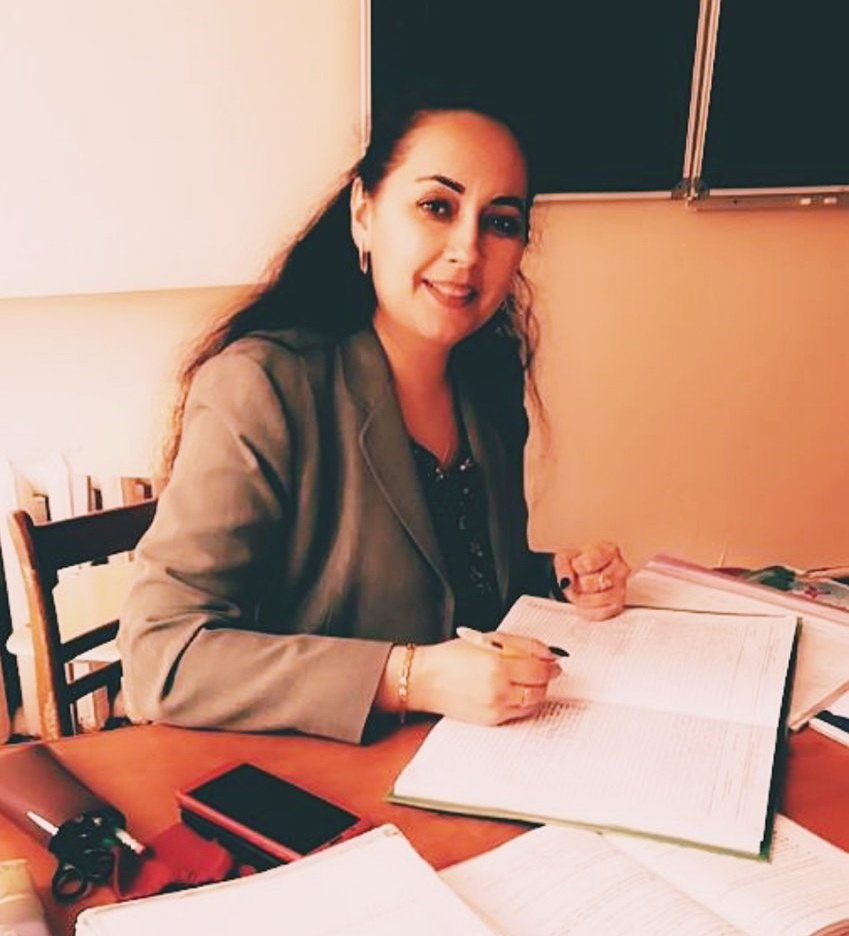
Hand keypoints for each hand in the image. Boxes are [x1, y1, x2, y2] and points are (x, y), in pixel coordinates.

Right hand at [405, 634, 561, 725]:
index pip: (538, 666)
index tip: (554, 659)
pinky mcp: (492, 720)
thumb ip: (518, 644)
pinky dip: (525, 702)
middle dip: (548, 676)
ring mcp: (495, 707)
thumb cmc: (451, 657)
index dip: (551, 662)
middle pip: (540, 686)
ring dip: (539, 690)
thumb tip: (545, 651)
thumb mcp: (486, 639)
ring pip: (533, 701)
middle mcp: (498, 688)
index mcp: (497, 664)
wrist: (425, 680)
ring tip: (533, 681)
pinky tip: (518, 692)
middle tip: (549, 669)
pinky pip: (519, 712)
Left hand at [555, 541, 628, 620]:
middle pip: (591, 583)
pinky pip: (601, 613)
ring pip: (598, 599)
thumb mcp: (565, 558)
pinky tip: (585, 603)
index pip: (588, 564)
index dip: (576, 567)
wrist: (583, 575)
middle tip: (577, 582)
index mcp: (610, 551)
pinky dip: (588, 611)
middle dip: (578, 585)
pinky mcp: (619, 605)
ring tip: (581, 592)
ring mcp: (622, 587)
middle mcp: (621, 568)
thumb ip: (563, 567)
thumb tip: (567, 581)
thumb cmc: (579, 563)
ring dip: (582, 599)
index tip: (576, 566)